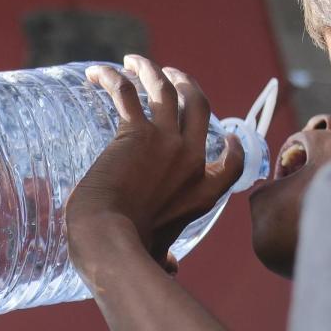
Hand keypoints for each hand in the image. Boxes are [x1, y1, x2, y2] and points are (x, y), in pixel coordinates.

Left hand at [65, 55, 244, 276]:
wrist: (109, 239)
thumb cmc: (129, 252)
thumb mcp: (159, 252)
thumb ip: (166, 258)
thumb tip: (170, 269)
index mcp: (204, 192)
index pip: (232, 161)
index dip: (233, 143)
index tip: (228, 131)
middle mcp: (192, 161)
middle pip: (199, 106)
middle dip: (188, 85)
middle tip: (173, 74)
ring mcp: (166, 142)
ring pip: (164, 89)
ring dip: (151, 69)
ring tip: (135, 60)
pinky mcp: (135, 133)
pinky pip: (127, 92)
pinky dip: (113, 77)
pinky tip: (97, 73)